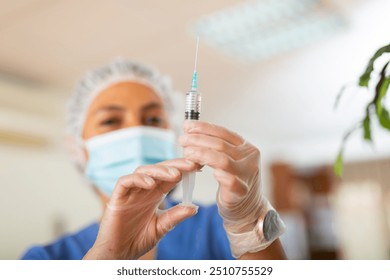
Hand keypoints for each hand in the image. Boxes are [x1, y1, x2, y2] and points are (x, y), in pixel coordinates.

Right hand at [84, 158, 198, 259]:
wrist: (118, 254)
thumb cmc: (137, 240)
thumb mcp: (161, 228)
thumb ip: (175, 216)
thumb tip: (194, 207)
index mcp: (155, 194)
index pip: (170, 176)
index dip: (184, 169)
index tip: (200, 166)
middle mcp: (143, 190)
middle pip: (159, 169)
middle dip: (176, 165)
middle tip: (192, 164)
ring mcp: (130, 192)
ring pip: (143, 171)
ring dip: (159, 170)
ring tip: (175, 174)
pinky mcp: (117, 198)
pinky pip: (125, 182)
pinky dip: (138, 180)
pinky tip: (151, 184)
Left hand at [179, 121, 283, 256]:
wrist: (249, 207)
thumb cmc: (234, 179)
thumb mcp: (228, 158)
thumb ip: (215, 147)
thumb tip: (190, 131)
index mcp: (246, 147)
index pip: (223, 132)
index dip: (204, 128)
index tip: (186, 126)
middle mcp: (249, 158)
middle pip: (220, 145)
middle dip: (198, 140)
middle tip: (182, 140)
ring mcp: (247, 175)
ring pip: (222, 160)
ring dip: (201, 155)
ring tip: (186, 153)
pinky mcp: (242, 191)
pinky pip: (230, 181)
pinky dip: (219, 175)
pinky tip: (204, 170)